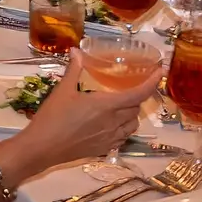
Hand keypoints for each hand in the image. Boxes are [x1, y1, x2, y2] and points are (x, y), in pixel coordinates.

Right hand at [17, 56, 157, 169]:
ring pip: (132, 125)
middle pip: (136, 109)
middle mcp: (113, 123)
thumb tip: (76, 51)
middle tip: (129, 88)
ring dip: (132, 114)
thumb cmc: (52, 117)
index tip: (160, 71)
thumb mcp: (62, 90)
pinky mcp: (104, 150)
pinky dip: (124, 128)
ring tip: (122, 107)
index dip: (152, 82)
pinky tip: (112, 125)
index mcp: (106, 105)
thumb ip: (74, 69)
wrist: (42, 148)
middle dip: (137, 97)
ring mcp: (110, 139)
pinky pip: (123, 138)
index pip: (138, 94)